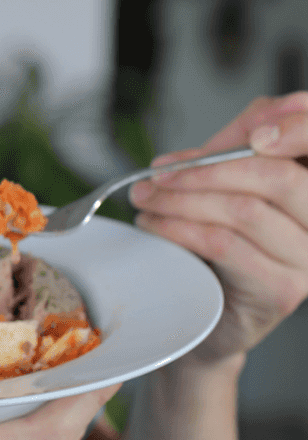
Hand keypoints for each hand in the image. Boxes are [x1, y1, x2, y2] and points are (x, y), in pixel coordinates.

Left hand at [129, 91, 307, 363]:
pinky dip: (178, 229)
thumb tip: (251, 119)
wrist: (209, 319)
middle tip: (160, 174)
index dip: (296, 126)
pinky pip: (224, 244)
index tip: (251, 134)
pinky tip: (154, 225)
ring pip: (244, 209)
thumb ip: (242, 147)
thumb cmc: (220, 249)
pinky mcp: (282, 289)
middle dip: (207, 168)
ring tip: (147, 199)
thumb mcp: (229, 186)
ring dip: (181, 199)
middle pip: (278, 176)